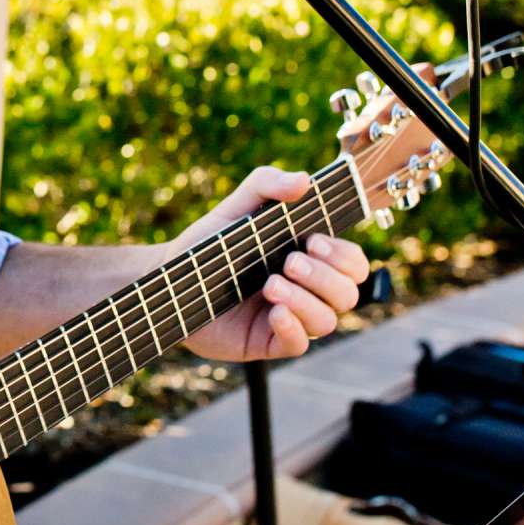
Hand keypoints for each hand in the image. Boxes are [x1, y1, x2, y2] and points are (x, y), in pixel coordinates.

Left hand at [176, 165, 369, 361]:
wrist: (170, 279)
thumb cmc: (209, 244)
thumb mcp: (236, 207)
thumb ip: (267, 184)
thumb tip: (304, 180)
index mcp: (309, 259)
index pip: (352, 263)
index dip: (344, 256)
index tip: (313, 241)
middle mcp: (306, 290)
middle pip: (347, 293)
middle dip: (325, 277)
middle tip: (289, 261)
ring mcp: (290, 318)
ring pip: (327, 320)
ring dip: (306, 301)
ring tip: (271, 284)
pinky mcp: (269, 341)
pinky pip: (300, 344)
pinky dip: (292, 327)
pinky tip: (273, 311)